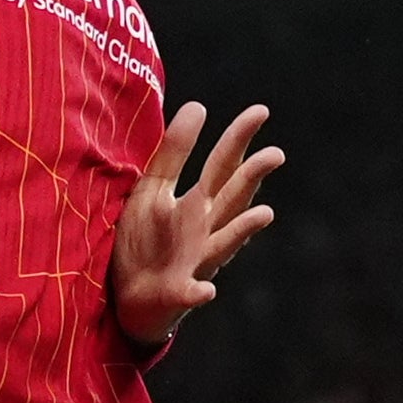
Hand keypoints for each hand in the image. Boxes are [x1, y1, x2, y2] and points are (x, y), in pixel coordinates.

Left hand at [112, 100, 280, 352]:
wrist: (127, 298)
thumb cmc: (146, 241)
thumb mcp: (155, 189)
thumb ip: (174, 152)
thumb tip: (198, 104)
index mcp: (200, 204)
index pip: (224, 165)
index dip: (239, 139)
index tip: (261, 111)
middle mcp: (206, 230)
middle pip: (232, 199)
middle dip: (252, 178)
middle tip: (275, 155)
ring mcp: (197, 262)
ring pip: (225, 243)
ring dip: (243, 230)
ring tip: (265, 215)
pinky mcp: (179, 293)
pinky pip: (191, 293)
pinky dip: (200, 292)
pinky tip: (207, 289)